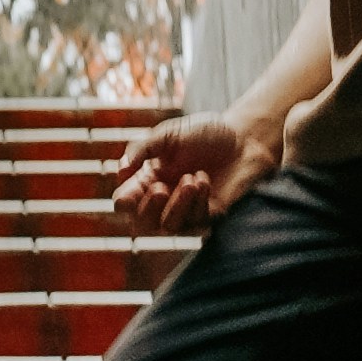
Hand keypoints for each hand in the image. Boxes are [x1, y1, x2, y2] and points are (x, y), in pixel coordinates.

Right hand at [109, 108, 277, 230]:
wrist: (243, 138)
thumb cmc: (205, 133)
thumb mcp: (168, 133)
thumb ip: (142, 149)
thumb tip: (118, 170)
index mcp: (149, 178)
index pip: (125, 202)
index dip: (124, 202)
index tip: (129, 193)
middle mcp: (165, 198)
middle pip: (142, 223)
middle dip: (148, 209)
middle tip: (160, 188)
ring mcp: (187, 210)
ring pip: (169, 227)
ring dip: (177, 205)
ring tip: (192, 178)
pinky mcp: (209, 216)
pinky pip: (195, 222)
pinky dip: (197, 202)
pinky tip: (204, 180)